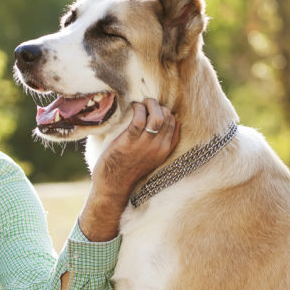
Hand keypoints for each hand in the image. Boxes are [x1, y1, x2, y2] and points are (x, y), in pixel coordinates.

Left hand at [78, 98, 179, 240]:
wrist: (114, 185)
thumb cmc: (130, 170)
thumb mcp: (152, 159)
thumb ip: (159, 145)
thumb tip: (166, 126)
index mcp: (165, 150)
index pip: (175, 124)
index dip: (166, 112)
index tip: (155, 110)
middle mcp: (158, 147)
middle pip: (168, 117)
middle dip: (158, 106)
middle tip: (147, 104)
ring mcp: (145, 144)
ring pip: (157, 116)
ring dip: (150, 104)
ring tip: (141, 104)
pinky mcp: (129, 141)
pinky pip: (139, 119)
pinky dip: (137, 109)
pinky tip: (133, 108)